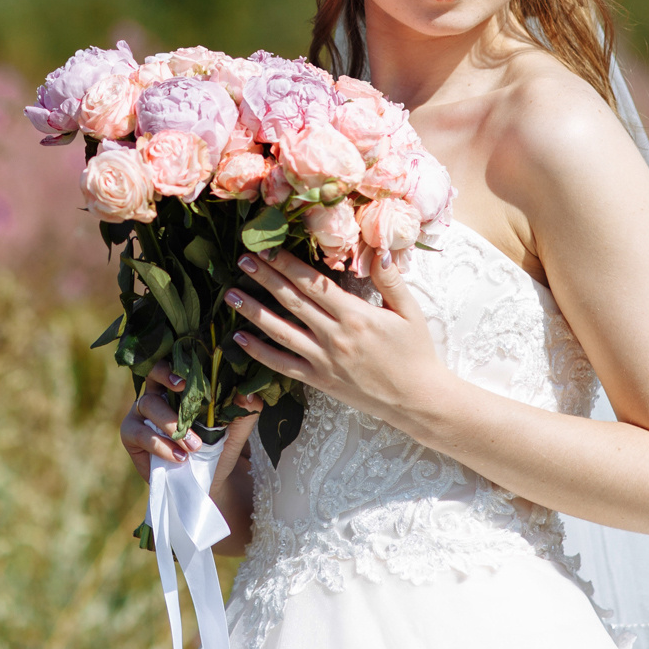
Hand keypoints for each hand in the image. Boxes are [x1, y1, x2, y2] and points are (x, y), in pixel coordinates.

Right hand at [119, 362, 264, 482]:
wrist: (206, 482)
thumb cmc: (218, 448)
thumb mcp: (235, 431)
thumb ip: (244, 413)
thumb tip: (250, 395)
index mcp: (180, 385)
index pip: (174, 361)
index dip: (178, 362)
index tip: (188, 374)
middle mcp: (157, 392)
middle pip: (153, 372)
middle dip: (165, 375)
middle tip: (182, 387)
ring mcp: (140, 412)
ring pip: (149, 403)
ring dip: (172, 423)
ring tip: (194, 445)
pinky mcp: (130, 434)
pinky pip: (140, 433)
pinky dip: (160, 444)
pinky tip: (179, 457)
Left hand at [227, 246, 452, 428]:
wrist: (417, 400)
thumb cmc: (416, 353)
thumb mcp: (410, 312)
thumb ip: (390, 280)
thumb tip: (378, 250)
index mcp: (356, 315)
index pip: (314, 283)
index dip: (287, 264)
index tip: (267, 248)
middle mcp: (335, 336)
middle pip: (292, 301)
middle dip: (264, 278)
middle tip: (242, 259)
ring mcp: (324, 360)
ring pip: (281, 331)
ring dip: (253, 312)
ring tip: (230, 295)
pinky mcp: (319, 381)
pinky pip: (283, 365)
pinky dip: (260, 352)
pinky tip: (240, 339)